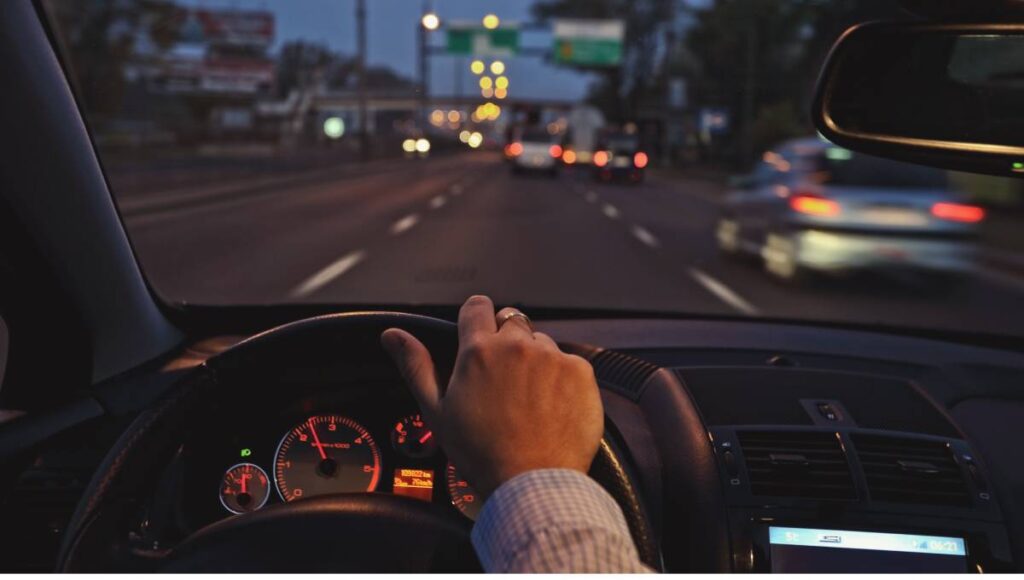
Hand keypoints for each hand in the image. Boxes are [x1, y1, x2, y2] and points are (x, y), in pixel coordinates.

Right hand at [381, 295, 603, 497]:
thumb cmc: (481, 453)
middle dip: (507, 341)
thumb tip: (392, 335)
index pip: (477, 307)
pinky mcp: (580, 371)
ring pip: (542, 342)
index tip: (478, 334)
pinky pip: (570, 362)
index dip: (476, 319)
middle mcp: (517, 345)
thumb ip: (415, 365)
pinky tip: (552, 407)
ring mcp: (552, 357)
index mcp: (477, 351)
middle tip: (504, 379)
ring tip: (529, 400)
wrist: (532, 483)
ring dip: (536, 360)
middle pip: (512, 321)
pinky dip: (563, 379)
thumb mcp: (436, 411)